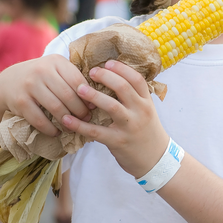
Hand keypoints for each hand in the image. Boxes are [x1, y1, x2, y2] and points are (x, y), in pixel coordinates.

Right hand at [0, 54, 92, 135]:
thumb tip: (96, 98)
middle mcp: (42, 70)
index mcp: (56, 61)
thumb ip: (72, 78)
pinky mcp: (20, 101)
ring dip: (67, 121)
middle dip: (80, 110)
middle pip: (68, 95)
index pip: (77, 80)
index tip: (94, 106)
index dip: (88, 96)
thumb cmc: (41, 77)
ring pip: (55, 107)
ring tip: (73, 127)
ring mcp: (30, 85)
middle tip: (86, 119)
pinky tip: (56, 132)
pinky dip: (50, 129)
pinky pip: (39, 119)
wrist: (8, 81)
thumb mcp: (56, 69)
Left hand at [60, 60, 169, 178]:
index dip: (122, 68)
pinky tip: (67, 119)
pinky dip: (80, 125)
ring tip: (79, 88)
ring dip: (93, 96)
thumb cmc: (147, 132)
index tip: (108, 63)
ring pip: (111, 106)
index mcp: (147, 102)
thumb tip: (113, 79)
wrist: (155, 159)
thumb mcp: (147, 111)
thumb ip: (134, 97)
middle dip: (106, 77)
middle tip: (92, 72)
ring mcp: (129, 126)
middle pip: (123, 87)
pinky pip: (96, 131)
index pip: (137, 79)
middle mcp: (140, 111)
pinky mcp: (118, 141)